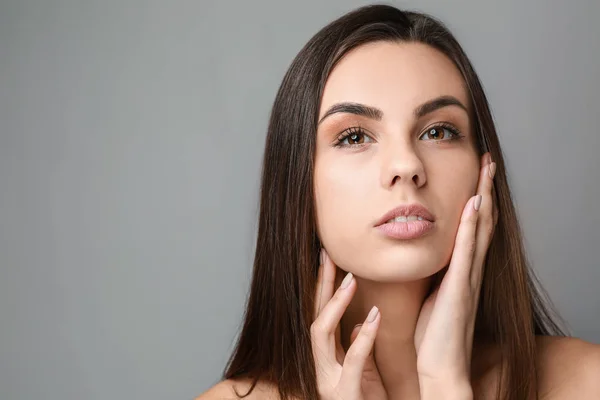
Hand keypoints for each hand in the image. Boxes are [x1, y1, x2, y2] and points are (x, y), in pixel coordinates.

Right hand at [311, 249, 387, 399]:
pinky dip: (363, 338)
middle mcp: (320, 367)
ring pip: (320, 333)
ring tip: (350, 280)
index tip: (329, 259)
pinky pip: (351, 361)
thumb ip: (357, 351)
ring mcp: (328, 381)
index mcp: (326, 360)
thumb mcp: (363, 377)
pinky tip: (372, 317)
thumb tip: (356, 326)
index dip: (323, 287)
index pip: (320, 315)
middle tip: (328, 255)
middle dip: (320, 285)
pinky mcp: (344, 394)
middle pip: (314, 316)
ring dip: (335, 304)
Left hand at [414, 152, 497, 396]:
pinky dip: (472, 226)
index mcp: (463, 272)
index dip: (478, 200)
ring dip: (483, 197)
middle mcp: (471, 270)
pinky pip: (467, 250)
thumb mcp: (433, 295)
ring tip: (486, 170)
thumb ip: (436, 275)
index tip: (477, 174)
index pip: (475, 228)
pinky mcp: (460, 287)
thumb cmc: (435, 334)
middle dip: (486, 189)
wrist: (441, 365)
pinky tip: (474, 204)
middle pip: (483, 221)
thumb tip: (427, 256)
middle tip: (488, 161)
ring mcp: (469, 278)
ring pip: (480, 229)